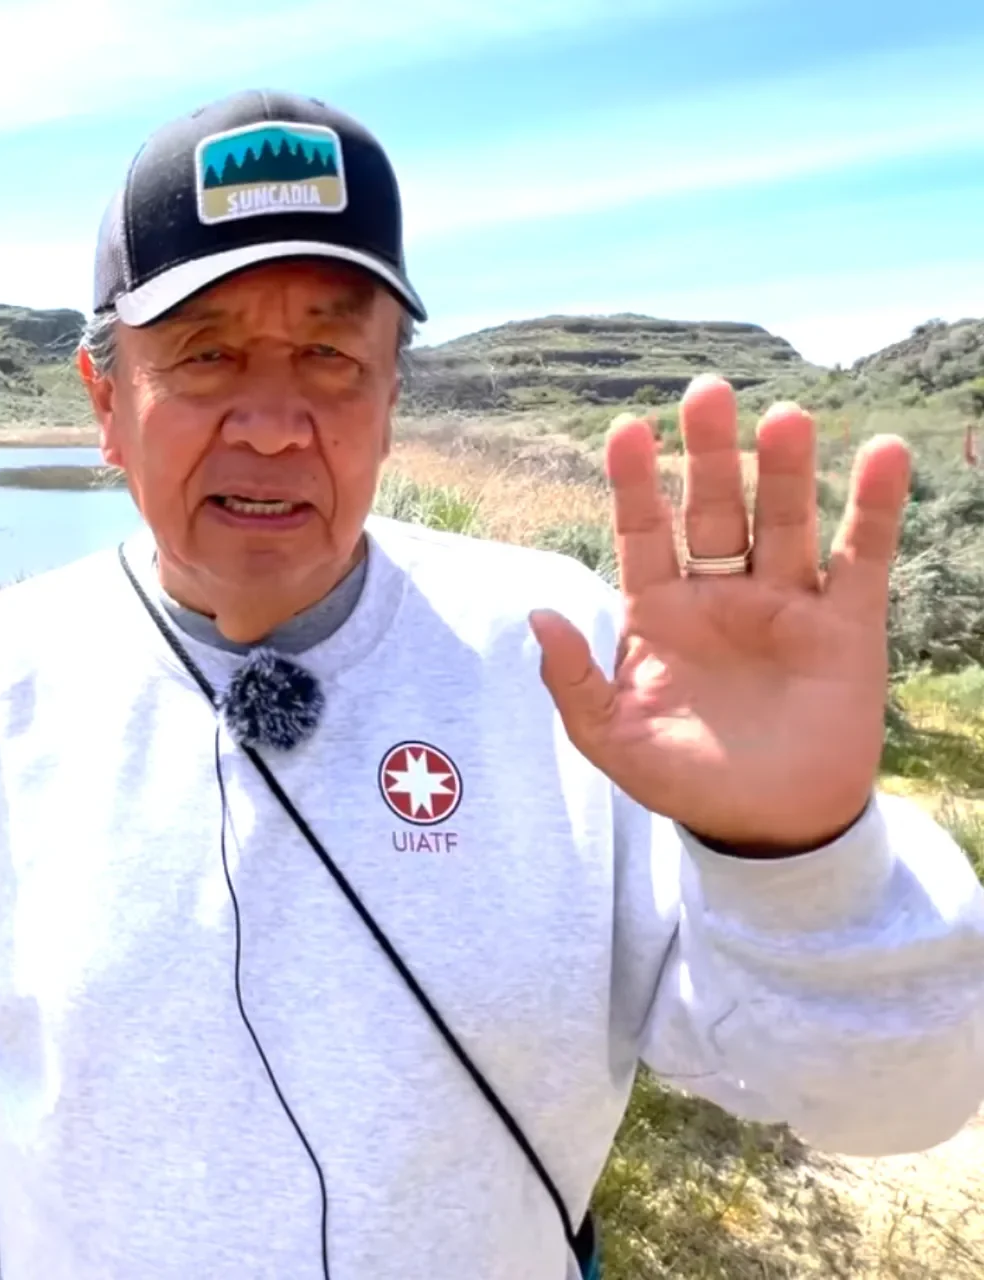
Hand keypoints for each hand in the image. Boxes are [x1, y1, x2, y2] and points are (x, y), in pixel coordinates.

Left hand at [528, 374, 908, 851]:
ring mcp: (784, 603)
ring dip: (786, 469)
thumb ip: (572, 680)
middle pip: (715, 509)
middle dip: (710, 453)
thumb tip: (539, 617)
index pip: (644, 532)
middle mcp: (720, 594)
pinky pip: (862, 556)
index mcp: (660, 611)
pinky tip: (884, 451)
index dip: (636, 484)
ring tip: (785, 417)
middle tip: (706, 392)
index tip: (627, 430)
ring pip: (784, 520)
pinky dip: (874, 506)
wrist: (767, 826)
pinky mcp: (845, 623)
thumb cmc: (682, 780)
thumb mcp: (610, 738)